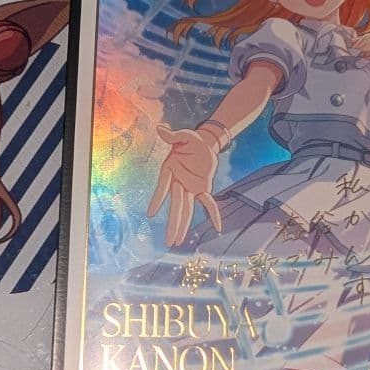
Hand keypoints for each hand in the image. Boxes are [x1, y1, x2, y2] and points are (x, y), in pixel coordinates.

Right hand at [148, 125, 222, 246]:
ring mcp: (190, 187)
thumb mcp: (183, 135)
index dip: (158, 199)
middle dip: (173, 224)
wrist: (204, 143)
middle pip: (175, 206)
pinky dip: (213, 213)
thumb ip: (172, 135)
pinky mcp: (202, 188)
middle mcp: (177, 182)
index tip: (151, 213)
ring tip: (176, 242)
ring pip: (186, 209)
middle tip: (168, 242)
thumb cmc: (190, 140)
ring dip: (182, 225)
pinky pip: (207, 203)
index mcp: (169, 170)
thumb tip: (160, 128)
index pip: (163, 187)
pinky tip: (218, 226)